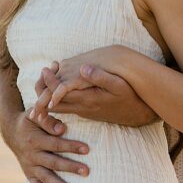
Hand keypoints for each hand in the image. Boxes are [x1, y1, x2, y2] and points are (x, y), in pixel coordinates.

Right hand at [6, 109, 89, 182]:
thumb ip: (47, 120)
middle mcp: (31, 155)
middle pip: (53, 162)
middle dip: (70, 167)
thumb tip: (62, 129)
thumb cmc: (29, 122)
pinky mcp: (29, 174)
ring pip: (45, 177)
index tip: (86, 149)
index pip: (55, 144)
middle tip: (86, 171)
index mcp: (34, 139)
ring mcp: (30, 166)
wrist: (11, 131)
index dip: (70, 146)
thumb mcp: (34, 115)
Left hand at [34, 50, 157, 126]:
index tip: (47, 68)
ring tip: (49, 74)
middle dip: (43, 89)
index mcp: (86, 100)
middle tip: (44, 72)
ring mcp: (83, 111)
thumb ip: (101, 76)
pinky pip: (65, 107)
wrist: (139, 114)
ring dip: (49, 93)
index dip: (48, 81)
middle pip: (52, 104)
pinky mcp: (85, 112)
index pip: (58, 94)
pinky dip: (57, 96)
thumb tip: (83, 67)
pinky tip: (60, 83)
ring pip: (57, 107)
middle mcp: (81, 108)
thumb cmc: (130, 97)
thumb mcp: (118, 85)